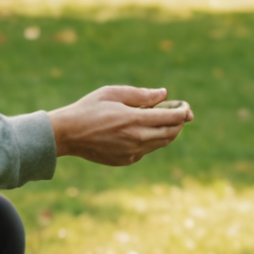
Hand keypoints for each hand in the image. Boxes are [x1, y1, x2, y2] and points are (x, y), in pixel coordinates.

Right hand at [49, 86, 192, 165]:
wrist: (67, 134)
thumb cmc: (89, 109)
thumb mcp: (113, 93)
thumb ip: (141, 95)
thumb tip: (164, 94)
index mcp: (135, 120)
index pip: (171, 118)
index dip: (183, 112)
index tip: (186, 106)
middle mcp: (137, 139)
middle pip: (171, 133)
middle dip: (180, 123)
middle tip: (183, 113)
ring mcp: (132, 152)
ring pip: (161, 143)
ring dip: (169, 132)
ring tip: (169, 120)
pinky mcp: (127, 160)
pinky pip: (147, 150)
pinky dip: (153, 140)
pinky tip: (147, 130)